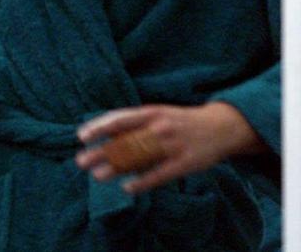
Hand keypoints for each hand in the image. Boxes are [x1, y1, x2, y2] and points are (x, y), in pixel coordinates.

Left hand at [76, 102, 266, 194]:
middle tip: (81, 161)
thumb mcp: (158, 114)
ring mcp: (172, 145)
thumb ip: (136, 123)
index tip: (81, 136)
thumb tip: (105, 132)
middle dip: (102, 151)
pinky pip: (159, 174)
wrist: (219, 126)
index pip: (120, 118)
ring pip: (140, 157)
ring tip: (97, 176)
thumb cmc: (181, 121)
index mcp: (152, 112)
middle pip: (126, 140)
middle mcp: (160, 126)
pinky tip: (127, 187)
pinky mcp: (184, 163)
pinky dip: (142, 181)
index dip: (100, 127)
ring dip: (116, 167)